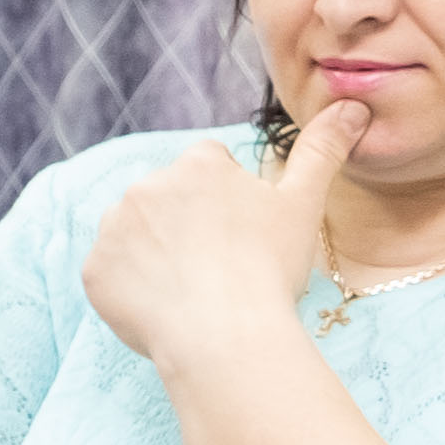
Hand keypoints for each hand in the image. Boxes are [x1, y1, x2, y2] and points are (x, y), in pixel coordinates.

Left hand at [82, 106, 355, 378]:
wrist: (225, 336)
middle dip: (188, 223)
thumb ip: (322, 150)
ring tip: (193, 286)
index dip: (228, 200)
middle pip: (169, 199)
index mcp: (198, 163)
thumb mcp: (304, 203)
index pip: (209, 165)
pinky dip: (131, 288)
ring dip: (156, 252)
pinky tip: (165, 306)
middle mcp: (147, 184)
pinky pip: (110, 274)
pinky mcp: (93, 270)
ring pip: (137, 234)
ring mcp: (113, 227)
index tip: (242, 233)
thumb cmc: (269, 269)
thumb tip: (351, 108)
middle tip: (220, 264)